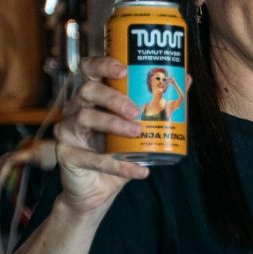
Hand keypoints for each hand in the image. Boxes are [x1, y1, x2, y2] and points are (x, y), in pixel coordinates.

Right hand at [53, 55, 149, 213]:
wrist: (98, 188)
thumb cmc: (118, 150)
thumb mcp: (139, 126)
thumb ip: (160, 102)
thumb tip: (186, 78)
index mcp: (93, 96)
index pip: (89, 70)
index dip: (103, 65)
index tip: (124, 70)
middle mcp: (75, 108)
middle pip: (87, 90)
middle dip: (114, 97)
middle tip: (136, 110)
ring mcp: (67, 131)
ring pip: (85, 117)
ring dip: (114, 124)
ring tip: (137, 133)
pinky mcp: (66, 155)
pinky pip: (90, 158)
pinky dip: (117, 164)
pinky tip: (140, 170)